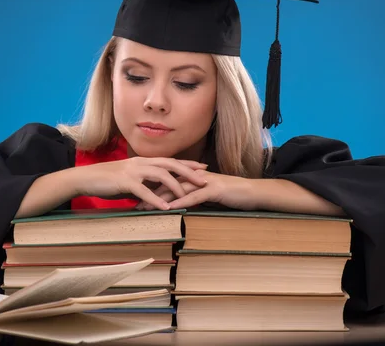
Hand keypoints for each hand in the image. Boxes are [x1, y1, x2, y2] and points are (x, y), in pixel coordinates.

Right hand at [74, 157, 207, 210]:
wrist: (86, 178)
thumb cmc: (107, 181)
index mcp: (143, 161)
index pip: (170, 160)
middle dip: (189, 172)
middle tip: (205, 180)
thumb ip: (144, 184)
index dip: (188, 164)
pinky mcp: (125, 181)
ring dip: (176, 186)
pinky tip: (166, 208)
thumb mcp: (129, 181)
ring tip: (188, 196)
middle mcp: (141, 162)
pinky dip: (156, 199)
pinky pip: (144, 190)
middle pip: (171, 164)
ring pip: (161, 175)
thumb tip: (157, 194)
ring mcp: (133, 171)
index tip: (203, 168)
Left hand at [136, 171, 256, 210]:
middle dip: (149, 194)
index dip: (150, 189)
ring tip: (145, 208)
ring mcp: (203, 182)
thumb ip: (191, 197)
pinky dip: (180, 202)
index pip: (166, 181)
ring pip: (177, 189)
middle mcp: (194, 176)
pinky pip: (193, 196)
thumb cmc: (229, 195)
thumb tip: (176, 205)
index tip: (135, 197)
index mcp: (191, 176)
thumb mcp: (206, 196)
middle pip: (166, 184)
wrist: (251, 192)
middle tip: (133, 204)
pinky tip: (169, 208)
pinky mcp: (213, 190)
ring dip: (160, 199)